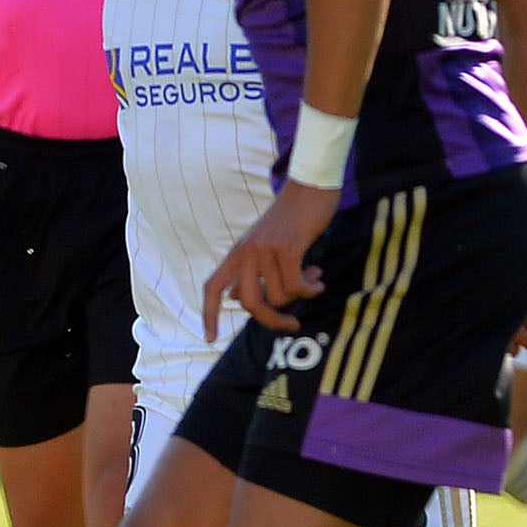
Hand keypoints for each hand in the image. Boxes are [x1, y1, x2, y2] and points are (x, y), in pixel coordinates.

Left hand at [202, 180, 339, 337]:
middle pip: (251, 305)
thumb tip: (237, 299)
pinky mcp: (288, 249)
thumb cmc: (290, 219)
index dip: (208, 315)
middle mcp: (246, 253)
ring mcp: (265, 251)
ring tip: (312, 276)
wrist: (310, 187)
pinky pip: (298, 286)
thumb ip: (250, 271)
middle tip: (293, 323)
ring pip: (280, 296)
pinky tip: (318, 277)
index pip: (212, 287)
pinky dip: (311, 288)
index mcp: (237, 253)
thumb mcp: (263, 245)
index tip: (209, 339)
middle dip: (273, 320)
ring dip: (302, 293)